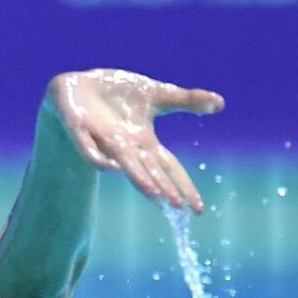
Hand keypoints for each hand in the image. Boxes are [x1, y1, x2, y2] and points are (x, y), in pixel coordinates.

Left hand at [46, 69, 223, 213]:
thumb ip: (186, 101)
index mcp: (144, 142)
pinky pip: (87, 148)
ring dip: (138, 178)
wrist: (77, 88)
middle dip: (163, 187)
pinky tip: (110, 166)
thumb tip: (220, 103)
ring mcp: (101, 140)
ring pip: (123, 163)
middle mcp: (125, 147)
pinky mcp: (79, 130)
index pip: (168, 167)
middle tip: (177, 207)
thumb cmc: (118, 96)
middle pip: (148, 170)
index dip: (183, 186)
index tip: (197, 209)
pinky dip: (98, 157)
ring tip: (153, 193)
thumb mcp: (157, 95)